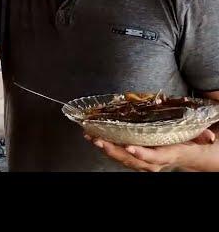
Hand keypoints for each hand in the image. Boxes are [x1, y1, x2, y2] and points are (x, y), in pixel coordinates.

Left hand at [85, 128, 215, 171]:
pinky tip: (93, 137)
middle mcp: (153, 162)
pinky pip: (118, 155)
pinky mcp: (134, 157)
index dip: (142, 154)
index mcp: (167, 155)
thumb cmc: (187, 143)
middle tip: (100, 141)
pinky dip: (105, 146)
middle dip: (114, 151)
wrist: (185, 154)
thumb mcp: (196, 138)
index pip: (154, 157)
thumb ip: (201, 136)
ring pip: (122, 158)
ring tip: (92, 138)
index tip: (130, 148)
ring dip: (106, 149)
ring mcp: (142, 161)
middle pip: (131, 160)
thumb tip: (209, 137)